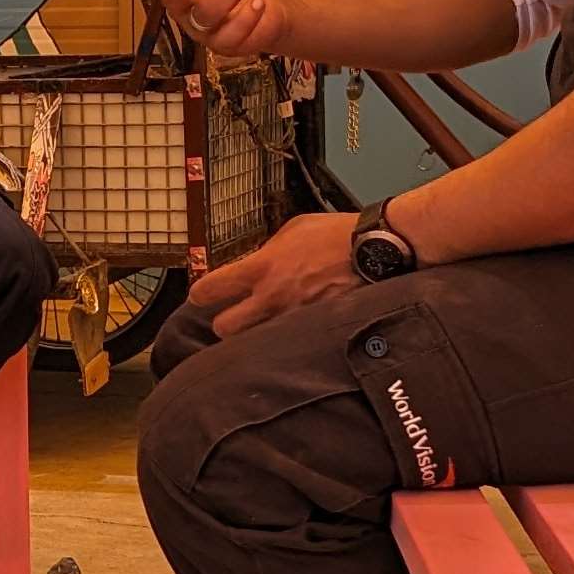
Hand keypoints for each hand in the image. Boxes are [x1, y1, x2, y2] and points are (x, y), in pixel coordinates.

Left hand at [185, 210, 361, 336]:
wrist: (373, 251)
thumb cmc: (336, 235)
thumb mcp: (293, 230)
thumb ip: (268, 250)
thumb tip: (257, 260)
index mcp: (262, 268)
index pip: (210, 290)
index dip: (199, 295)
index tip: (200, 296)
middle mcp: (272, 298)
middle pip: (224, 328)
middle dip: (224, 324)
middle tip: (232, 317)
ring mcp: (292, 319)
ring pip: (255, 342)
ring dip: (255, 336)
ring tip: (263, 326)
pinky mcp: (313, 331)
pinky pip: (289, 343)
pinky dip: (286, 341)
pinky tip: (292, 333)